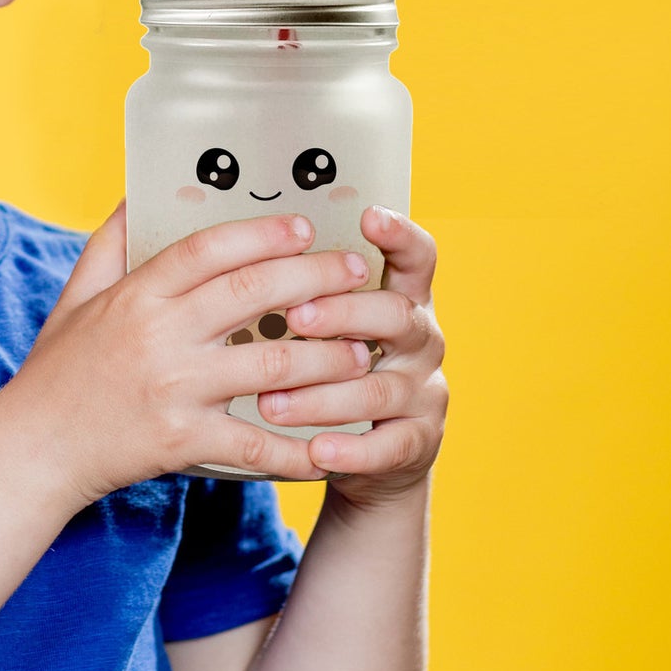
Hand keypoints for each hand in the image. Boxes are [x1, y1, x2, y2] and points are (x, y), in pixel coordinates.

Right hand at [3, 204, 375, 508]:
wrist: (34, 448)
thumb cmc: (58, 367)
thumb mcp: (77, 293)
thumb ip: (112, 241)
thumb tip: (141, 190)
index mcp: (135, 295)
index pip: (207, 249)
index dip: (261, 233)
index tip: (304, 226)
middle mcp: (158, 336)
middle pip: (251, 295)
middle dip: (314, 278)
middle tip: (355, 272)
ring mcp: (174, 390)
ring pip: (271, 367)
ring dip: (326, 358)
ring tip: (360, 350)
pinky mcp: (183, 441)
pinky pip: (255, 444)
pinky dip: (297, 449)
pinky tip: (330, 446)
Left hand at [261, 207, 446, 507]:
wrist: (371, 455)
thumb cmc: (335, 371)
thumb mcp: (333, 326)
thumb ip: (308, 291)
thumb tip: (246, 251)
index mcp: (401, 300)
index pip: (416, 257)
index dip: (400, 235)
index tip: (370, 215)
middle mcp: (420, 341)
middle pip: (395, 315)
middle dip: (343, 313)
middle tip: (294, 317)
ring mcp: (424, 393)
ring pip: (379, 388)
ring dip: (323, 395)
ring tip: (271, 402)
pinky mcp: (417, 444)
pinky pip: (387, 447)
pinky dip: (350, 450)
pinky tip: (317, 451)